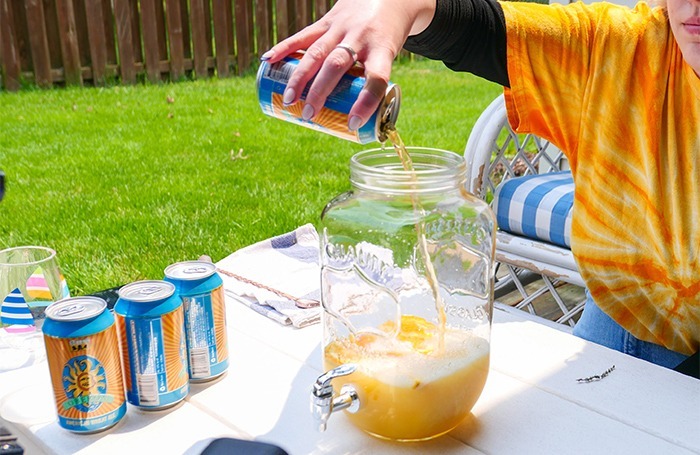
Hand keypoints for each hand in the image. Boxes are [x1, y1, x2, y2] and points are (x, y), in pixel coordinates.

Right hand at [262, 0, 435, 130]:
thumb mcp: (389, 57)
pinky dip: (284, 48)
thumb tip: (355, 122)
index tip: (353, 124)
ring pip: (316, 52)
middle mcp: (360, 36)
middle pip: (337, 65)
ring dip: (299, 77)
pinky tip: (268, 60)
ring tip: (288, 99)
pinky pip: (303, 36)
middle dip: (320, 91)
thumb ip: (372, 83)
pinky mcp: (327, 21)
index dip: (365, 102)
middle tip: (308, 114)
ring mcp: (341, 27)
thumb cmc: (387, 35)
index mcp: (383, 48)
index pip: (376, 78)